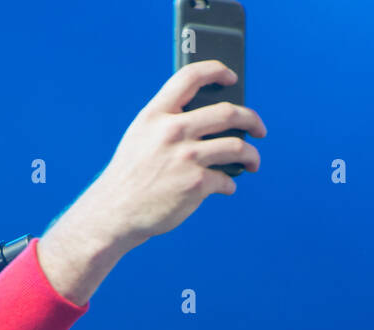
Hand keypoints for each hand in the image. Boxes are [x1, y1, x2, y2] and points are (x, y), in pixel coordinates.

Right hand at [37, 60, 265, 305]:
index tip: (232, 78)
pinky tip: (225, 187)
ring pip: (237, 146)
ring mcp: (187, 157)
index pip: (190, 77)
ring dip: (251, 155)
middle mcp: (173, 131)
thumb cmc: (131, 177)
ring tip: (253, 162)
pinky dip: (230, 185)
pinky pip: (227, 180)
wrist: (115, 214)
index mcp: (156, 115)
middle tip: (259, 128)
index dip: (216, 71)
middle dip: (252, 119)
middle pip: (228, 112)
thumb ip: (167, 123)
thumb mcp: (140, 138)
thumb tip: (211, 120)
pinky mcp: (196, 184)